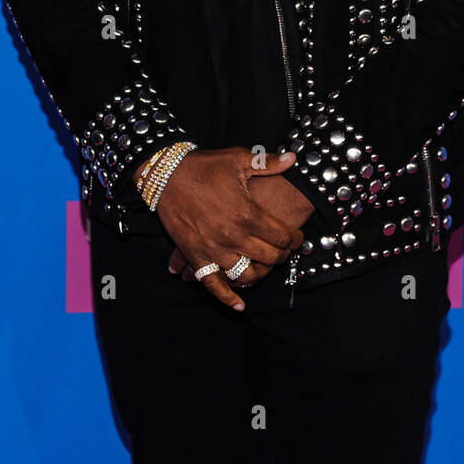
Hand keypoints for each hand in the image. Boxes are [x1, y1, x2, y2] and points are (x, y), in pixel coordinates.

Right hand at [167, 162, 314, 290]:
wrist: (166, 173)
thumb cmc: (203, 166)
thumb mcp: (237, 159)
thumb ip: (268, 163)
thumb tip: (294, 158)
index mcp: (247, 214)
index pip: (281, 236)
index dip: (294, 239)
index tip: (297, 238)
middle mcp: (232, 236)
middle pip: (268, 257)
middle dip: (281, 256)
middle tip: (285, 251)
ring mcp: (213, 249)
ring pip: (246, 273)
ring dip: (261, 273)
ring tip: (265, 266)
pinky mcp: (195, 255)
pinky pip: (213, 283)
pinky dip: (226, 297)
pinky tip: (239, 305)